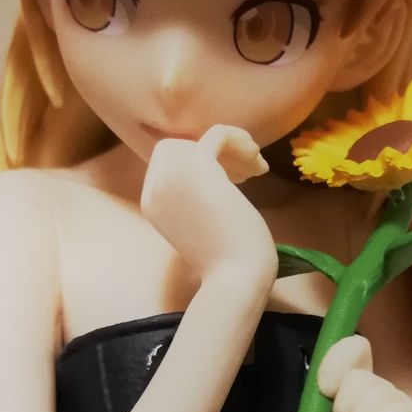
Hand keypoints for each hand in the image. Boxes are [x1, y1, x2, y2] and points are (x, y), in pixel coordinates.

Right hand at [140, 125, 276, 289]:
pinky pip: (217, 134)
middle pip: (179, 146)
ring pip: (198, 139)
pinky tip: (259, 163)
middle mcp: (154, 187)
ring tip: (256, 167)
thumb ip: (195, 199)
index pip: (167, 162)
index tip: (233, 177)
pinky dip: (240, 140)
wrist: (235, 277)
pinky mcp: (197, 167)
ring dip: (230, 147)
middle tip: (244, 172)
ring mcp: (172, 176)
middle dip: (211, 153)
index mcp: (152, 202)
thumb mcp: (202, 225)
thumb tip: (217, 175)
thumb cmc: (227, 261)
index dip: (199, 162)